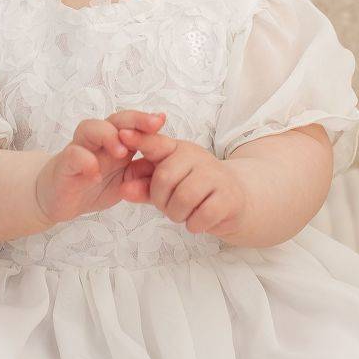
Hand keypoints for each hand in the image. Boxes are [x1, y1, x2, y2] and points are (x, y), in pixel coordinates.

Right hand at [34, 110, 167, 227]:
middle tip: (153, 126)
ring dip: (108, 135)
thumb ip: (142, 172)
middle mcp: (98, 140)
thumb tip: (167, 164)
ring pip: (90, 128)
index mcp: (116, 142)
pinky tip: (94, 172)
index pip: (132, 124)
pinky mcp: (64, 164)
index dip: (146, 121)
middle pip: (115, 119)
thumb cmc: (93, 183)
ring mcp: (80, 149)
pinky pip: (73, 155)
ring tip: (121, 152)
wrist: (59, 198)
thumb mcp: (125, 181)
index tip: (162, 121)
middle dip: (135, 119)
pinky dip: (85, 161)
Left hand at [117, 125, 247, 236]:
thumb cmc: (194, 190)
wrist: (236, 200)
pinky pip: (202, 214)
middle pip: (164, 178)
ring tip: (183, 213)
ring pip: (183, 198)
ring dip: (177, 214)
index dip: (139, 139)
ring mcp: (215, 175)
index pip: (156, 143)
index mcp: (177, 150)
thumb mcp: (166, 186)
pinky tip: (197, 221)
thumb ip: (142, 187)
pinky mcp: (229, 197)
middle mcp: (197, 157)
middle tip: (168, 206)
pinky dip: (195, 224)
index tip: (123, 134)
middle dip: (160, 200)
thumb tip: (122, 190)